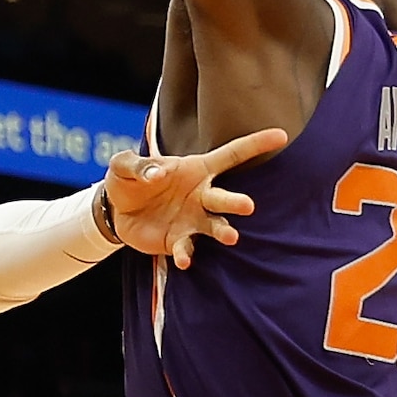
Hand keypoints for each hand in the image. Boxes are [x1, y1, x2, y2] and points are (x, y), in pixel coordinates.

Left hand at [97, 130, 287, 269]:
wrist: (115, 211)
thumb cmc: (128, 179)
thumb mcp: (124, 165)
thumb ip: (139, 165)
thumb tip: (157, 173)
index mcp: (196, 169)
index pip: (231, 155)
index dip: (256, 144)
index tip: (281, 136)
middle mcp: (201, 195)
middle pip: (224, 197)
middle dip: (236, 202)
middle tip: (248, 205)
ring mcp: (193, 220)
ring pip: (215, 226)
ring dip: (223, 231)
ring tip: (231, 237)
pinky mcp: (178, 241)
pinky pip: (187, 248)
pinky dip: (186, 254)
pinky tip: (184, 259)